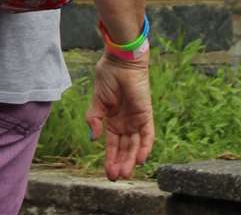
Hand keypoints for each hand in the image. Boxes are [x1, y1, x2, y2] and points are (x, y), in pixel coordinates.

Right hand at [86, 54, 154, 180]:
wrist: (120, 62)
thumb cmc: (107, 77)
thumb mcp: (96, 101)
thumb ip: (94, 119)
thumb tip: (93, 138)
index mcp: (113, 120)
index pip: (113, 144)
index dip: (110, 158)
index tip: (107, 173)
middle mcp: (126, 123)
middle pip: (125, 148)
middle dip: (120, 163)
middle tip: (115, 177)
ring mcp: (137, 120)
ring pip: (135, 145)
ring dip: (130, 159)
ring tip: (125, 172)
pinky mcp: (146, 115)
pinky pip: (148, 135)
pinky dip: (145, 147)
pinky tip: (139, 159)